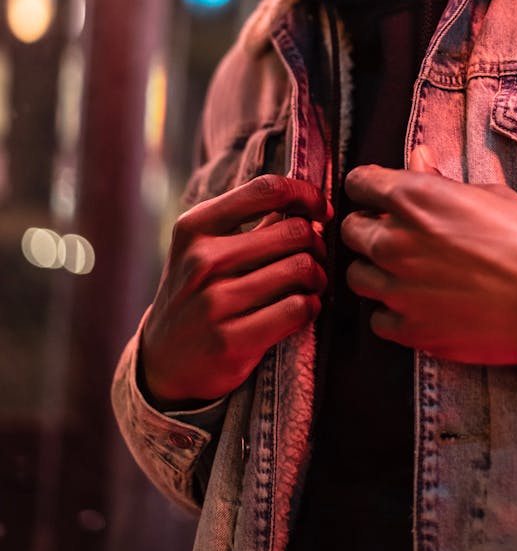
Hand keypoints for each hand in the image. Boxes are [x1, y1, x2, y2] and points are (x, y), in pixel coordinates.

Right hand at [140, 175, 331, 408]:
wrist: (163, 361)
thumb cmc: (196, 294)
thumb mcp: (206, 248)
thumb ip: (252, 221)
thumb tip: (306, 202)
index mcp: (195, 226)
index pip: (266, 190)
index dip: (305, 194)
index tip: (320, 209)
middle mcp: (202, 260)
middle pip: (294, 232)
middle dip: (316, 243)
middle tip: (314, 256)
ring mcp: (214, 302)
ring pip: (301, 269)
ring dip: (317, 277)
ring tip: (310, 284)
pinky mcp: (231, 340)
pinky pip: (298, 309)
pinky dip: (311, 306)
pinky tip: (302, 308)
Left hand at [341, 147, 516, 364]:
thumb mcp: (486, 195)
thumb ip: (439, 180)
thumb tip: (417, 158)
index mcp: (413, 198)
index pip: (358, 184)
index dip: (369, 188)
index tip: (380, 197)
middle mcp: (395, 241)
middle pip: (351, 230)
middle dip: (370, 229)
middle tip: (399, 236)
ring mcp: (397, 289)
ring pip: (357, 276)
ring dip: (377, 271)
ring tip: (409, 273)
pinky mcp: (409, 330)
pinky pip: (378, 318)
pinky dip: (393, 312)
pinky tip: (421, 305)